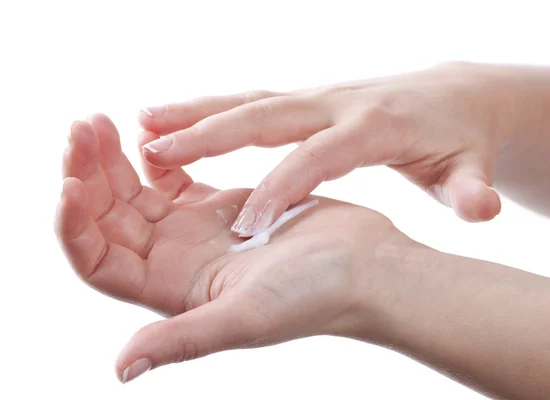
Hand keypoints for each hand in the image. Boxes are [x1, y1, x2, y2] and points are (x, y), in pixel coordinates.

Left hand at [55, 114, 415, 382]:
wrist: (366, 266)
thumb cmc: (317, 295)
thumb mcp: (247, 317)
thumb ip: (184, 339)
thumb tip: (122, 369)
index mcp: (174, 290)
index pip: (100, 261)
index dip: (75, 225)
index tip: (69, 180)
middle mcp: (177, 263)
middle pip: (111, 219)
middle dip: (89, 174)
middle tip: (81, 127)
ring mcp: (197, 233)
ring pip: (137, 195)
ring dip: (113, 160)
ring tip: (100, 121)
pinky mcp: (221, 207)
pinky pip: (172, 180)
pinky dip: (154, 157)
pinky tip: (146, 135)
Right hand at [139, 62, 508, 235]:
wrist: (458, 96)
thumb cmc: (459, 141)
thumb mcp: (469, 170)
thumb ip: (472, 192)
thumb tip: (484, 211)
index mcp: (373, 128)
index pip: (318, 158)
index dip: (281, 190)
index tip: (242, 227)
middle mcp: (337, 105)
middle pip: (267, 114)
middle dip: (210, 134)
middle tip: (153, 153)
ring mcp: (319, 97)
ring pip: (249, 101)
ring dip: (195, 112)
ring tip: (140, 124)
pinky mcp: (309, 99)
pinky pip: (252, 104)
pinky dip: (209, 111)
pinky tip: (171, 122)